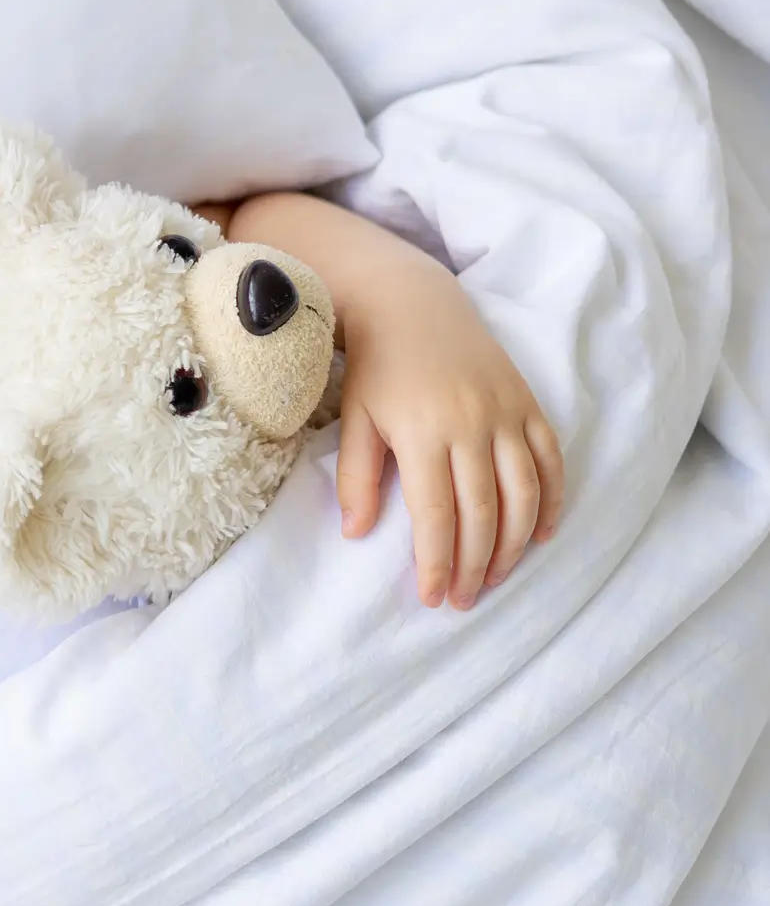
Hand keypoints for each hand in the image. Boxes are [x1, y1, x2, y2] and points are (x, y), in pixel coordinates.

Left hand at [337, 256, 563, 608]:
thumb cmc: (376, 369)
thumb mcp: (354, 420)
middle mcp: (471, 425)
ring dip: (514, 544)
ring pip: (523, 493)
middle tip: (464, 599)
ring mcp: (505, 413)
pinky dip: (551, 501)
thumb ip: (356, 478)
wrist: (412, 305)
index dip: (437, 563)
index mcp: (423, 433)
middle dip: (474, 565)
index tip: (433, 598)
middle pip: (483, 512)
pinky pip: (550, 460)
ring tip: (495, 576)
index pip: (436, 515)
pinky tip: (540, 535)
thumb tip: (356, 534)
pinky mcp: (528, 403)